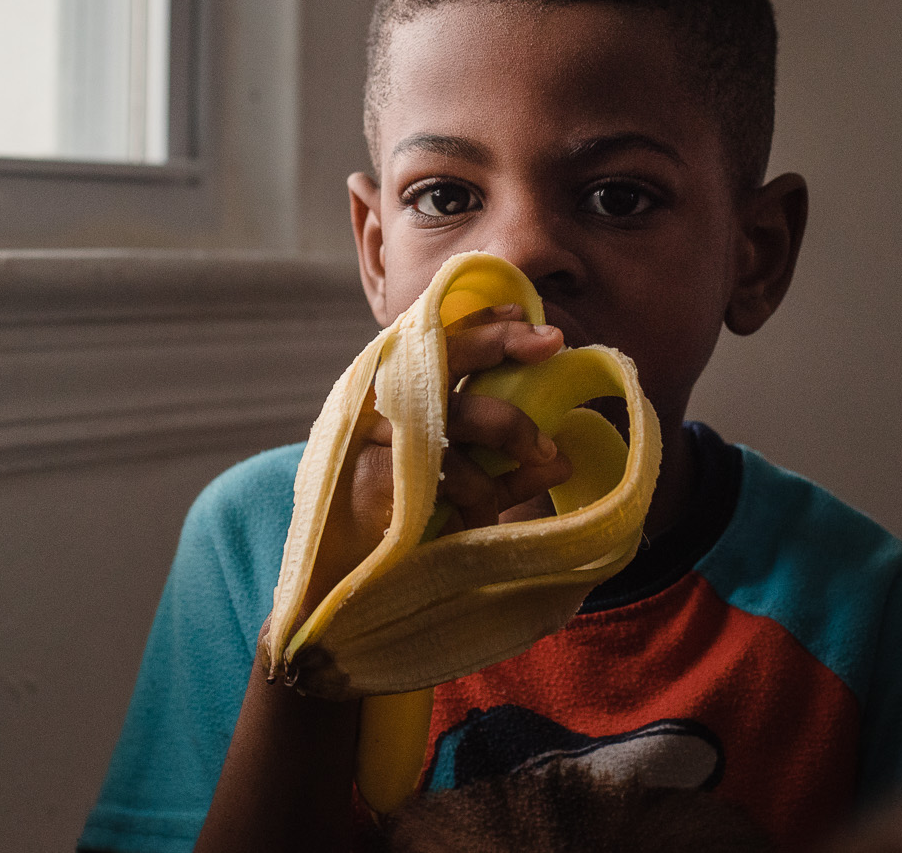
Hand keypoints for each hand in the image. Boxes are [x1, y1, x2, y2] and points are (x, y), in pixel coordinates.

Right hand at [307, 306, 573, 596]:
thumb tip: (562, 460)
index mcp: (396, 398)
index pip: (437, 341)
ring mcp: (372, 435)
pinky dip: (478, 490)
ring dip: (510, 431)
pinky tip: (483, 515)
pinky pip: (446, 469)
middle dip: (499, 341)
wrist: (339, 585)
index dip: (483, 324)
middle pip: (442, 353)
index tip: (530, 317)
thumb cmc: (403, 528)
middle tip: (552, 344)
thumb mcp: (463, 493)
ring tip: (540, 458)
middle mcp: (379, 403)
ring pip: (457, 413)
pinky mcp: (371, 473)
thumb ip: (505, 473)